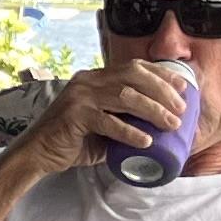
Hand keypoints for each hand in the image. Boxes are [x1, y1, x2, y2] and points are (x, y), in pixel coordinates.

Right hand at [25, 62, 196, 175]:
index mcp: (95, 78)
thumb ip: (123, 116)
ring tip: (171, 124)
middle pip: (134, 76)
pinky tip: (145, 141)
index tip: (183, 86)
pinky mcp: (74, 116)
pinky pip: (108, 122)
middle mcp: (88, 81)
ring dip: (153, 110)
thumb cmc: (72, 141)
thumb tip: (158, 122)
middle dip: (163, 91)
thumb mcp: (102, 123)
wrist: (37, 153)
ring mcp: (80, 97)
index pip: (134, 67)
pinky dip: (130, 132)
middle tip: (181, 109)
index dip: (161, 74)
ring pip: (126, 96)